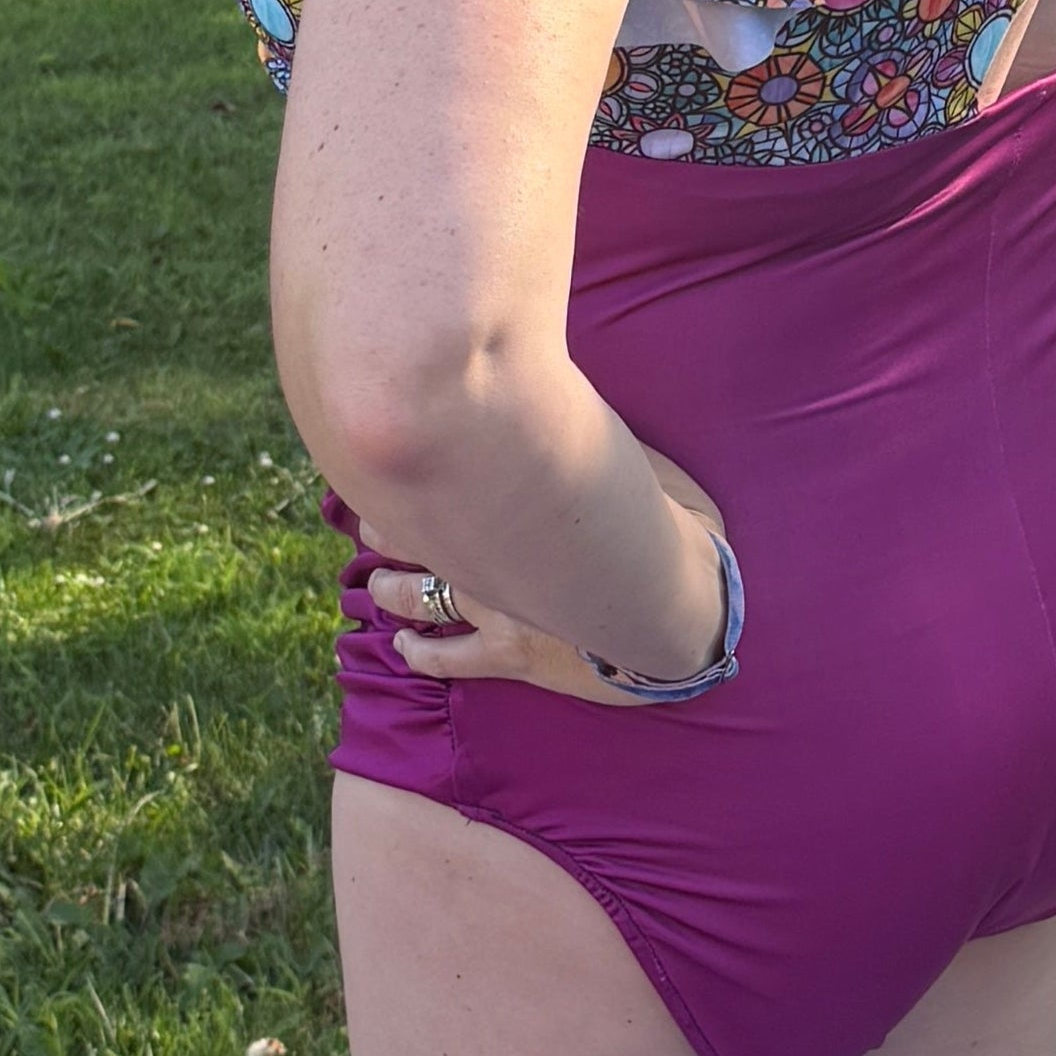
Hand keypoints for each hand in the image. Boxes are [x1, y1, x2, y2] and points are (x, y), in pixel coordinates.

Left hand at [366, 451, 730, 706]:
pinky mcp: (511, 654)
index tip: (382, 466)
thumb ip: (578, 435)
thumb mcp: (622, 456)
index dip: (399, 476)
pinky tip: (401, 646)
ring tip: (376, 582)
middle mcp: (493, 555)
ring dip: (388, 588)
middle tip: (373, 524)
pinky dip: (419, 653)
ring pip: (417, 596)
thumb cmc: (663, 522)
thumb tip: (549, 396)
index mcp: (514, 502)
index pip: (436, 478)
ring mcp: (498, 608)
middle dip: (386, 528)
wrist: (682, 604)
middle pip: (414, 534)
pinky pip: (449, 659)